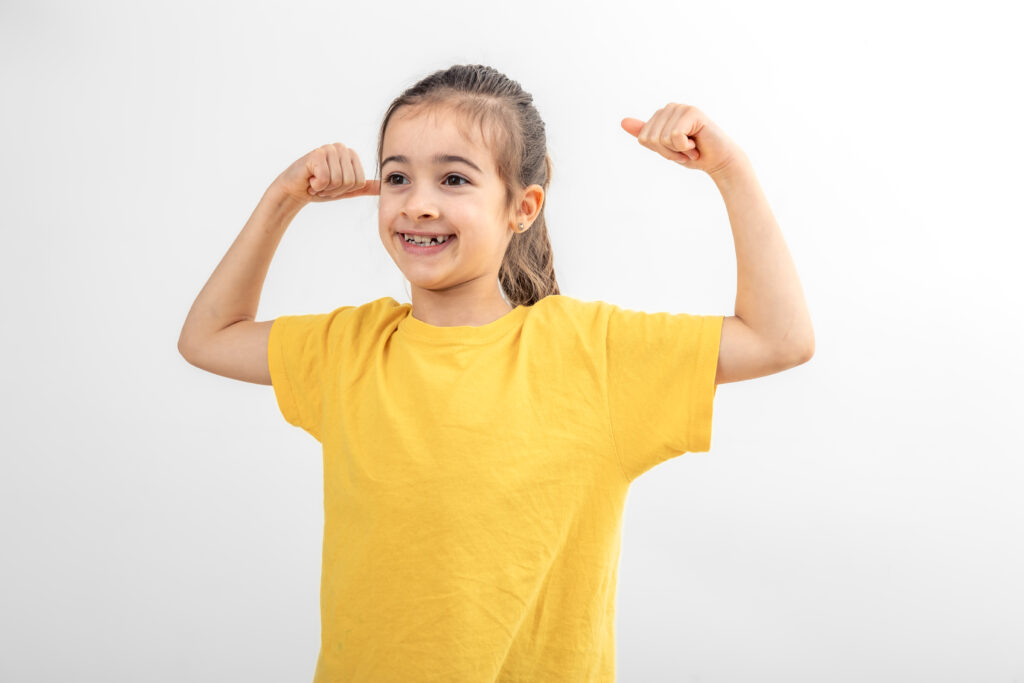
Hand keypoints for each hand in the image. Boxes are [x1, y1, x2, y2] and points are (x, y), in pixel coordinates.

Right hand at [272, 142, 380, 206]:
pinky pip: (326, 179)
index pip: (359, 181)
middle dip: (335, 190)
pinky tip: (309, 180)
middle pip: (350, 181)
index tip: (332, 186)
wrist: (294, 191)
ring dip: (324, 188)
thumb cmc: (319, 188)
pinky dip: (317, 185)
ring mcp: (328, 149)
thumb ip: (364, 186)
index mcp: (350, 155)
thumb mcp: (345, 190)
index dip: (345, 190)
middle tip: (322, 185)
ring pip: (339, 180)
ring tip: (315, 182)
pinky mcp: (316, 154)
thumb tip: (384, 185)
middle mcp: (341, 148)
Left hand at [621, 103, 744, 176]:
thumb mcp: (663, 148)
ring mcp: (681, 108)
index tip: (676, 150)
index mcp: (661, 115)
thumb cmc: (692, 155)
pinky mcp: (692, 112)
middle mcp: (670, 108)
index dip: (659, 151)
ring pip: (662, 138)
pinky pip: (674, 136)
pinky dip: (685, 147)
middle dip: (667, 152)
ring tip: (691, 148)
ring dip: (677, 151)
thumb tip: (623, 121)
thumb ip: (645, 134)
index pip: (643, 138)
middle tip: (685, 151)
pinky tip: (696, 144)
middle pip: (650, 138)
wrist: (718, 161)